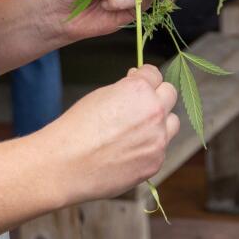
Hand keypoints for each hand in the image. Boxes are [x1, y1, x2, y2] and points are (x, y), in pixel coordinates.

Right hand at [40, 65, 181, 202]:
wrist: (65, 165)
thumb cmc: (76, 129)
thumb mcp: (101, 95)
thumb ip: (127, 91)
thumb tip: (138, 88)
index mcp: (139, 90)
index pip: (155, 74)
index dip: (144, 77)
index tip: (138, 81)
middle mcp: (154, 112)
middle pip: (170, 94)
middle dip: (157, 95)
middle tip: (140, 104)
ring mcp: (158, 139)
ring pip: (173, 123)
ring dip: (161, 122)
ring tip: (138, 130)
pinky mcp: (155, 162)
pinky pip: (161, 149)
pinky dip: (150, 147)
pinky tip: (129, 151)